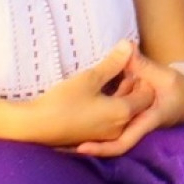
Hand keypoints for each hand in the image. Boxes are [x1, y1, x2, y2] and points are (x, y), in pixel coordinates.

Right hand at [16, 41, 149, 147]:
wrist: (34, 127)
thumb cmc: (62, 102)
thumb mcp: (90, 78)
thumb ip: (113, 63)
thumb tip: (130, 44)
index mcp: (123, 112)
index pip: (148, 94)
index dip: (144, 78)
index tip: (130, 65)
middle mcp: (120, 128)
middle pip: (138, 105)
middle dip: (134, 87)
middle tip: (121, 70)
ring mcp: (107, 136)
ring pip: (125, 114)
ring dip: (122, 97)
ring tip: (109, 80)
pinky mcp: (94, 138)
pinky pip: (112, 122)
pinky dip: (112, 108)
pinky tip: (98, 96)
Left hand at [71, 48, 183, 157]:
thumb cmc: (178, 90)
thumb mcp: (162, 76)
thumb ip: (141, 64)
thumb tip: (127, 46)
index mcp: (144, 122)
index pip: (119, 144)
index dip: (98, 148)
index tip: (77, 147)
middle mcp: (137, 129)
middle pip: (109, 142)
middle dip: (86, 140)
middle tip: (62, 138)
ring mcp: (133, 127)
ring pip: (109, 134)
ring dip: (91, 128)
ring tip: (69, 122)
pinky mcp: (129, 122)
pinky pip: (111, 125)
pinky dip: (99, 116)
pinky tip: (84, 107)